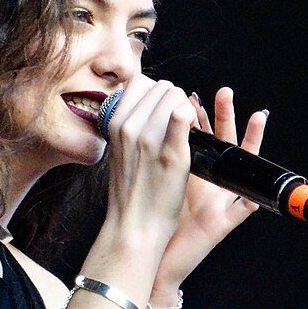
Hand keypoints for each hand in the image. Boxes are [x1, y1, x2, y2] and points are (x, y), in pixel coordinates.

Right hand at [101, 76, 197, 250]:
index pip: (140, 83)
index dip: (156, 93)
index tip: (161, 111)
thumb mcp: (118, 151)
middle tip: (177, 125)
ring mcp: (150, 139)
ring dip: (186, 109)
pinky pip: (183, 116)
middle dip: (174, 99)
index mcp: (116, 124)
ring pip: (176, 96)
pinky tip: (191, 137)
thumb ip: (128, 126)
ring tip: (183, 134)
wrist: (133, 226)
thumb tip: (143, 107)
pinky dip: (192, 118)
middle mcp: (130, 126)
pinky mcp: (172, 153)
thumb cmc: (129, 192)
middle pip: (161, 87)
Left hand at [149, 87, 267, 301]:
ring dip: (250, 143)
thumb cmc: (153, 215)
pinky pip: (242, 210)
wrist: (149, 251)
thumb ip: (156, 151)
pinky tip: (257, 184)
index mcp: (191, 169)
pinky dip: (251, 198)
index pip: (198, 134)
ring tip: (258, 116)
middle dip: (225, 117)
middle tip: (225, 91)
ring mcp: (218, 201)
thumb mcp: (155, 177)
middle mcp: (209, 182)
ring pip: (241, 169)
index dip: (195, 112)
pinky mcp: (221, 224)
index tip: (188, 92)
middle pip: (222, 143)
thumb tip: (145, 117)